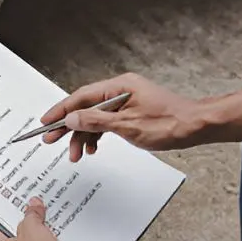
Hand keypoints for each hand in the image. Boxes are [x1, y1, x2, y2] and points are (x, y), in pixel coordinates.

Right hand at [39, 73, 205, 161]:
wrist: (196, 127)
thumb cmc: (170, 123)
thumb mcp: (127, 126)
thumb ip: (95, 122)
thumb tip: (71, 119)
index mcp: (119, 86)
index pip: (81, 97)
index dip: (60, 110)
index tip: (45, 122)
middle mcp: (121, 90)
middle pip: (85, 107)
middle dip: (68, 126)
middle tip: (51, 140)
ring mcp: (126, 101)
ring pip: (94, 118)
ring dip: (83, 136)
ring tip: (75, 154)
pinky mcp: (130, 112)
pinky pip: (105, 122)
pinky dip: (96, 135)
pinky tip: (92, 148)